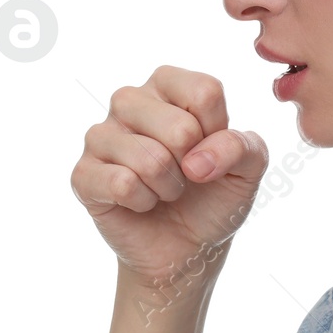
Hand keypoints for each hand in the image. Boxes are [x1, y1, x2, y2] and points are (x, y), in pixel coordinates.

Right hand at [70, 66, 268, 287]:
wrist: (188, 247)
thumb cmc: (215, 196)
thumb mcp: (248, 169)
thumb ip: (242, 147)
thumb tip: (198, 160)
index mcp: (168, 85)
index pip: (204, 91)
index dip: (218, 132)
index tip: (209, 150)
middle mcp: (129, 101)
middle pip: (179, 127)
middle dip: (194, 165)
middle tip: (186, 175)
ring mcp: (101, 136)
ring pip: (150, 158)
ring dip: (170, 187)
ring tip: (166, 190)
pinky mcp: (83, 173)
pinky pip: (122, 184)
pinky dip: (144, 202)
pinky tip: (141, 202)